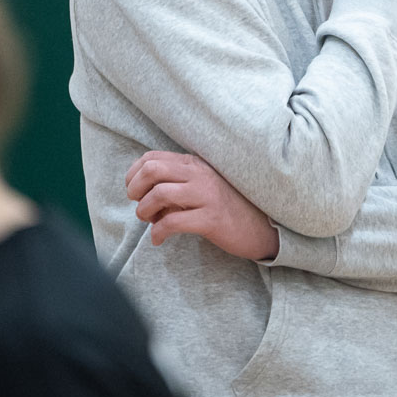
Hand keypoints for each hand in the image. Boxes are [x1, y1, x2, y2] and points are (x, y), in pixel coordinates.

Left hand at [125, 151, 278, 260]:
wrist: (262, 227)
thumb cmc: (228, 207)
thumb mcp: (204, 186)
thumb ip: (179, 182)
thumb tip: (144, 192)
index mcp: (196, 164)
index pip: (152, 157)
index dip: (133, 174)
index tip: (133, 191)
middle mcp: (201, 174)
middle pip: (151, 170)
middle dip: (134, 190)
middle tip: (138, 205)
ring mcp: (207, 195)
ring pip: (158, 194)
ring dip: (144, 211)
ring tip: (150, 222)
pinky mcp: (211, 218)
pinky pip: (172, 222)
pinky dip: (158, 233)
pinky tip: (159, 239)